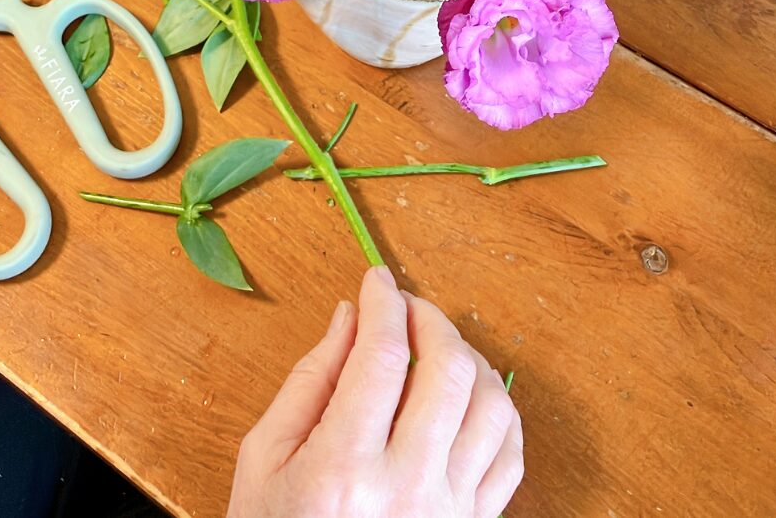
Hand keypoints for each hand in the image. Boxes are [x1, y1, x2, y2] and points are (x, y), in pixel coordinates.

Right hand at [228, 266, 523, 517]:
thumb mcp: (264, 460)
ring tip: (435, 350)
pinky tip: (467, 397)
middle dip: (428, 319)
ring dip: (468, 359)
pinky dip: (498, 410)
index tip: (376, 281)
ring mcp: (449, 511)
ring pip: (492, 405)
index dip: (383, 303)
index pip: (381, 356)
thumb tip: (351, 316)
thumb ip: (309, 381)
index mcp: (342, 468)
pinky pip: (511, 453)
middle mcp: (405, 488)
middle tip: (405, 308)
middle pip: (448, 369)